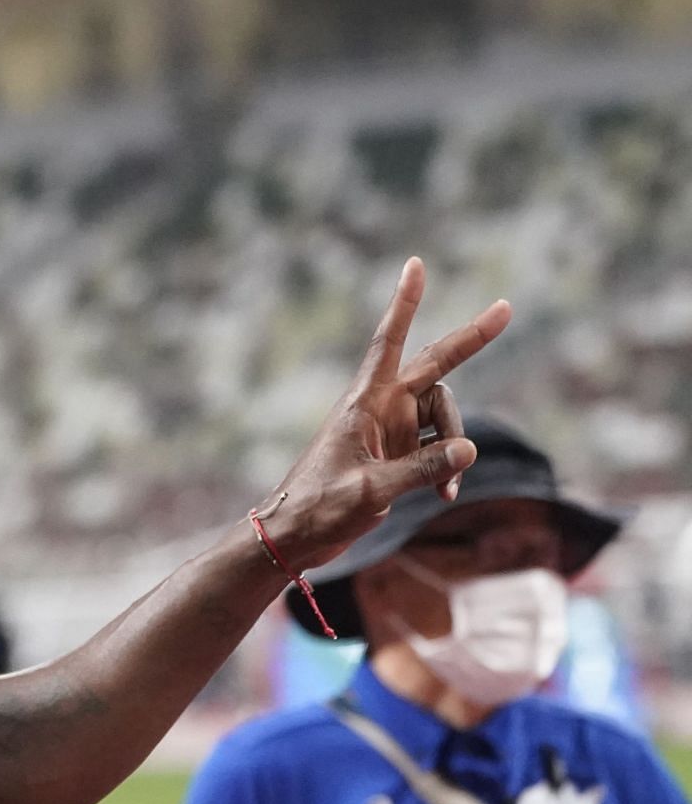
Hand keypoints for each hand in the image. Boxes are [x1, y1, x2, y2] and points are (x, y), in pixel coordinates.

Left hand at [265, 257, 510, 572]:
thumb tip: (470, 449)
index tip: (415, 265)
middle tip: (507, 308)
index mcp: (363, 402)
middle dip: (470, 340)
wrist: (295, 538)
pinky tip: (443, 495)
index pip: (389, 342)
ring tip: (445, 489)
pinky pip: (439, 448)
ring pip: (444, 417)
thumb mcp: (371, 490)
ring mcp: (391, 430)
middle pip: (435, 367)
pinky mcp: (398, 454)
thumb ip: (420, 469)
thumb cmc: (319, 509)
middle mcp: (380, 408)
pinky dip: (447, 468)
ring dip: (455, 447)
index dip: (404, 304)